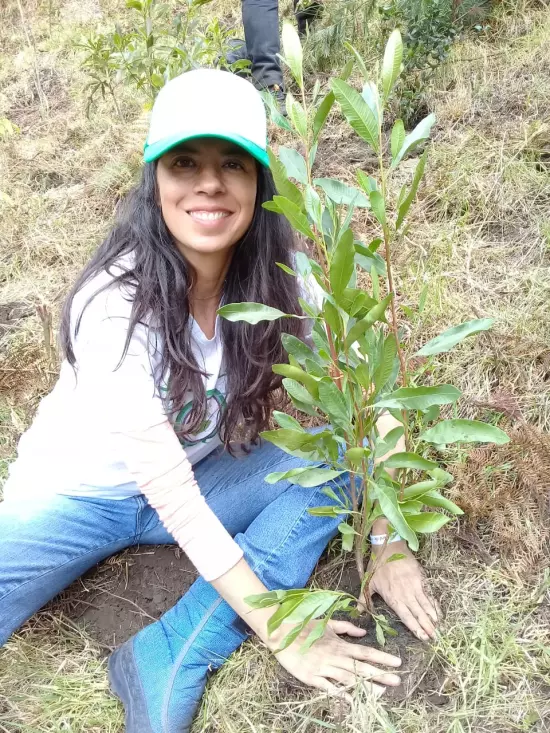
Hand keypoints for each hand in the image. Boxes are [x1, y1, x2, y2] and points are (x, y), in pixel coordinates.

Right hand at [271, 618, 401, 699]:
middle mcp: (334, 656)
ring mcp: (323, 668)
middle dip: (380, 674)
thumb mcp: (327, 624)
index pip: (365, 652)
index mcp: (339, 644)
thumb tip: (363, 632)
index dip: (382, 658)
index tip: (397, 662)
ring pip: (348, 679)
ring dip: (365, 686)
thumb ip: (346, 628)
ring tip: (381, 693)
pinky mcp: (312, 677)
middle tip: (397, 681)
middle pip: (361, 667)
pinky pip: (329, 687)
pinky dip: (340, 694)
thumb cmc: (304, 626)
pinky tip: (351, 701)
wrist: (281, 632)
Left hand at [367, 541, 439, 640]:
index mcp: (393, 597)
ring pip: (425, 605)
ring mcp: (415, 586)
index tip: (422, 638)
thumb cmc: (377, 565)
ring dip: (432, 617)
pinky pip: (429, 594)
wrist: (389, 545)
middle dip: (427, 627)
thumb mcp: (368, 582)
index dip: (415, 628)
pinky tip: (438, 612)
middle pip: (418, 613)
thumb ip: (364, 598)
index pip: (406, 617)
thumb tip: (357, 612)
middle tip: (435, 638)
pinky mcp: (421, 578)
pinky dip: (434, 604)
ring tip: (438, 628)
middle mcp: (405, 594)